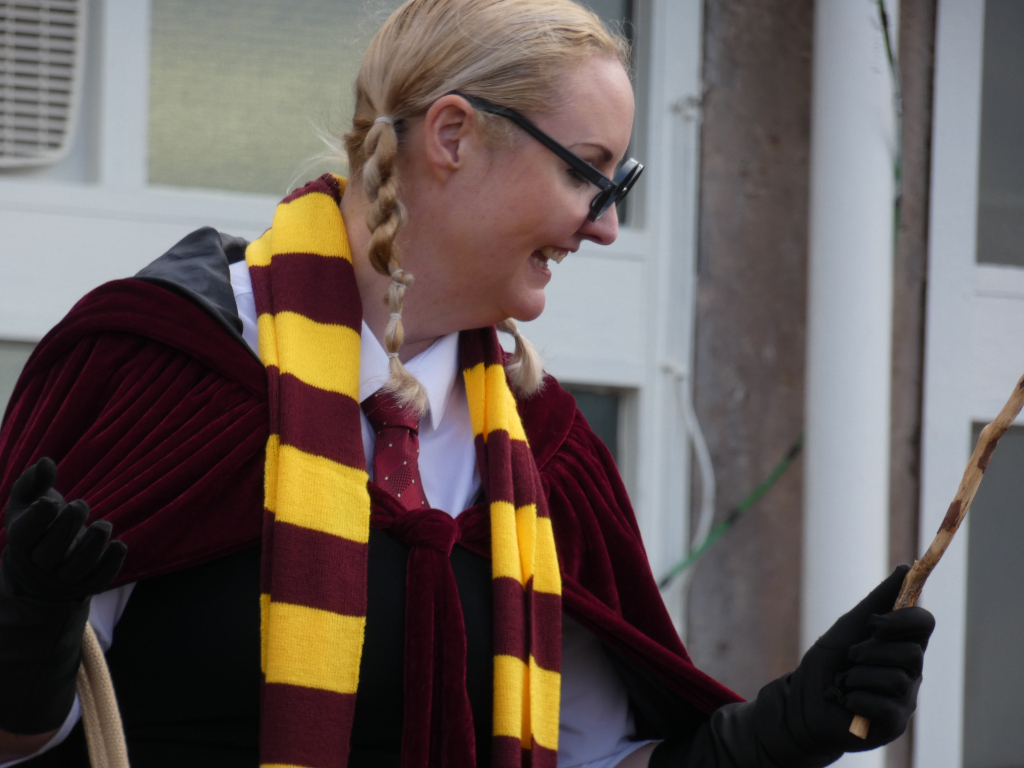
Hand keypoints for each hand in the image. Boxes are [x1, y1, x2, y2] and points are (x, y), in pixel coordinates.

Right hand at [2, 458, 125, 601]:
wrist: (43, 564)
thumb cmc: (37, 522)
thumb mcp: (28, 501)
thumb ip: (33, 481)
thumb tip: (46, 462)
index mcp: (20, 541)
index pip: (23, 534)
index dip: (37, 518)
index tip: (50, 501)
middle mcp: (39, 565)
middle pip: (50, 552)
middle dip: (68, 525)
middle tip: (80, 505)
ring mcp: (64, 578)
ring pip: (76, 568)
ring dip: (93, 544)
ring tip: (103, 524)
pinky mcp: (87, 583)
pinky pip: (100, 579)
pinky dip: (112, 562)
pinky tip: (119, 544)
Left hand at [754, 566, 934, 764]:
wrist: (802, 700)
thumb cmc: (828, 662)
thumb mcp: (849, 626)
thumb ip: (878, 600)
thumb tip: (906, 567)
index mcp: (901, 644)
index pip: (924, 622)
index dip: (905, 620)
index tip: (875, 623)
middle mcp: (909, 671)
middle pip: (911, 654)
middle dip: (871, 652)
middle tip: (850, 657)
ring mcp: (904, 699)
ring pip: (896, 680)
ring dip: (858, 677)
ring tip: (844, 682)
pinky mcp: (894, 724)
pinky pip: (885, 705)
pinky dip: (856, 699)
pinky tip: (846, 701)